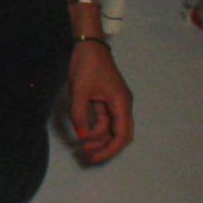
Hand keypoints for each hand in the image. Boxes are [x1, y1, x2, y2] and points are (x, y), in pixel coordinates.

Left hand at [67, 40, 132, 163]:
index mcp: (121, 104)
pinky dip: (96, 127)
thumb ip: (80, 115)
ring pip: (111, 128)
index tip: (94, 157)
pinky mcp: (107, 100)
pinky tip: (84, 132)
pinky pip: (104, 119)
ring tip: (84, 146)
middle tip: (87, 155)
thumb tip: (83, 136)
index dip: (109, 150)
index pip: (121, 135)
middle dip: (105, 147)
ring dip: (99, 138)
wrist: (88, 45)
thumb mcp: (79, 91)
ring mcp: (116, 103)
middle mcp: (122, 106)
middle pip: (119, 135)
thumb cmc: (86, 65)